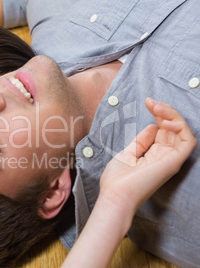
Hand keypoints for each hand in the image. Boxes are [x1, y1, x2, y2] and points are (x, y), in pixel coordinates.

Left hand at [99, 98, 196, 213]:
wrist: (115, 194)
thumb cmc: (117, 179)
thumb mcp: (127, 153)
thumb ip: (141, 141)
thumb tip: (153, 126)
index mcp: (154, 155)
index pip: (163, 130)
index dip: (158, 114)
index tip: (147, 102)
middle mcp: (165, 156)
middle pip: (173, 128)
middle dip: (165, 111)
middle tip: (152, 102)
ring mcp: (170, 159)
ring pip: (183, 131)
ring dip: (172, 115)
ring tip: (157, 108)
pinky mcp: (174, 162)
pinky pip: (189, 140)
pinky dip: (181, 127)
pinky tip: (165, 121)